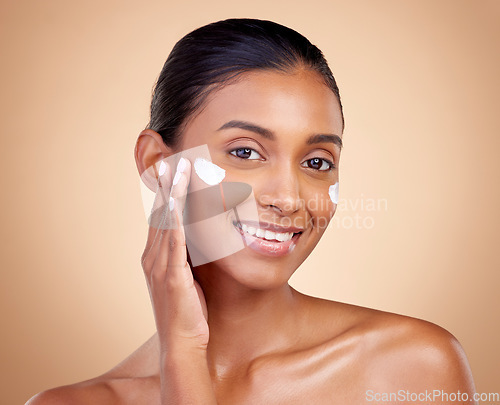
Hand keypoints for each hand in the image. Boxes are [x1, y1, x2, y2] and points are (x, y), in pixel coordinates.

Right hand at [141, 157, 208, 351]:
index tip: (172, 169)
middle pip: (160, 213)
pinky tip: (177, 202)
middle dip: (166, 185)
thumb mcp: (186, 277)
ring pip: (165, 222)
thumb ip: (186, 255)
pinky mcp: (171, 276)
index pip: (161, 217)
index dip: (166, 192)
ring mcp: (159, 266)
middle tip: (170, 158)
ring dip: (172, 194)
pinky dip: (175, 220)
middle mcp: (153, 257)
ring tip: (177, 169)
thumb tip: (198, 237)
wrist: (183, 345)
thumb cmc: (188, 312)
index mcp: (156, 256)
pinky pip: (173, 242)